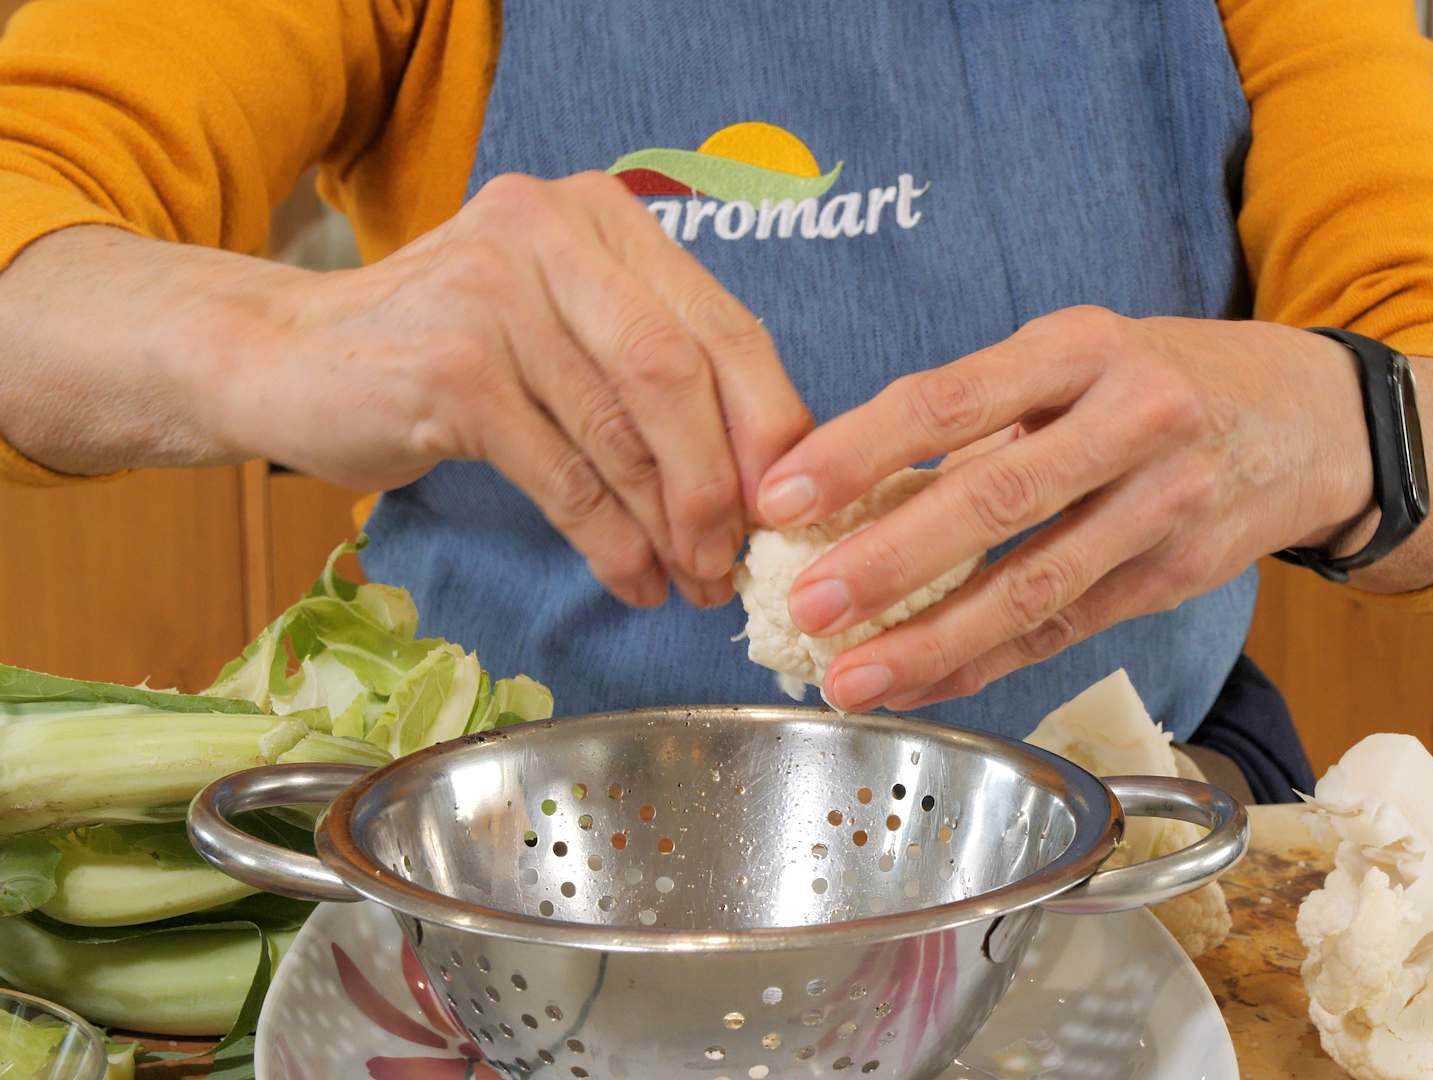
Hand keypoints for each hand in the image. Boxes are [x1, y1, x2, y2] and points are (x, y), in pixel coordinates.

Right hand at [211, 173, 812, 606]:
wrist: (283, 357)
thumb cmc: (445, 354)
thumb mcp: (560, 331)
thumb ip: (651, 373)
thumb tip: (764, 480)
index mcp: (603, 219)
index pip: (725, 325)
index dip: (773, 426)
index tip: (793, 506)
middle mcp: (554, 235)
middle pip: (683, 374)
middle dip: (726, 484)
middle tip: (740, 560)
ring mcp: (497, 295)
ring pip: (625, 431)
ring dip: (672, 527)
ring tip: (693, 585)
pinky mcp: (451, 367)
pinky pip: (564, 474)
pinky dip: (609, 541)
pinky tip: (629, 581)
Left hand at [752, 306, 1374, 711]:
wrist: (1313, 418)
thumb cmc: (1164, 379)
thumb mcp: (1080, 356)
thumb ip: (983, 413)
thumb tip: (851, 491)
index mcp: (1084, 346)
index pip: (953, 398)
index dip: (859, 450)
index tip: (782, 495)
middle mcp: (1134, 419)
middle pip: (996, 499)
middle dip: (890, 561)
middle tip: (808, 604)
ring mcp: (1165, 503)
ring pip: (1035, 585)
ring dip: (933, 639)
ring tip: (852, 677)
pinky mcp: (1179, 574)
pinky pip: (1066, 628)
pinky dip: (987, 661)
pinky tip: (924, 684)